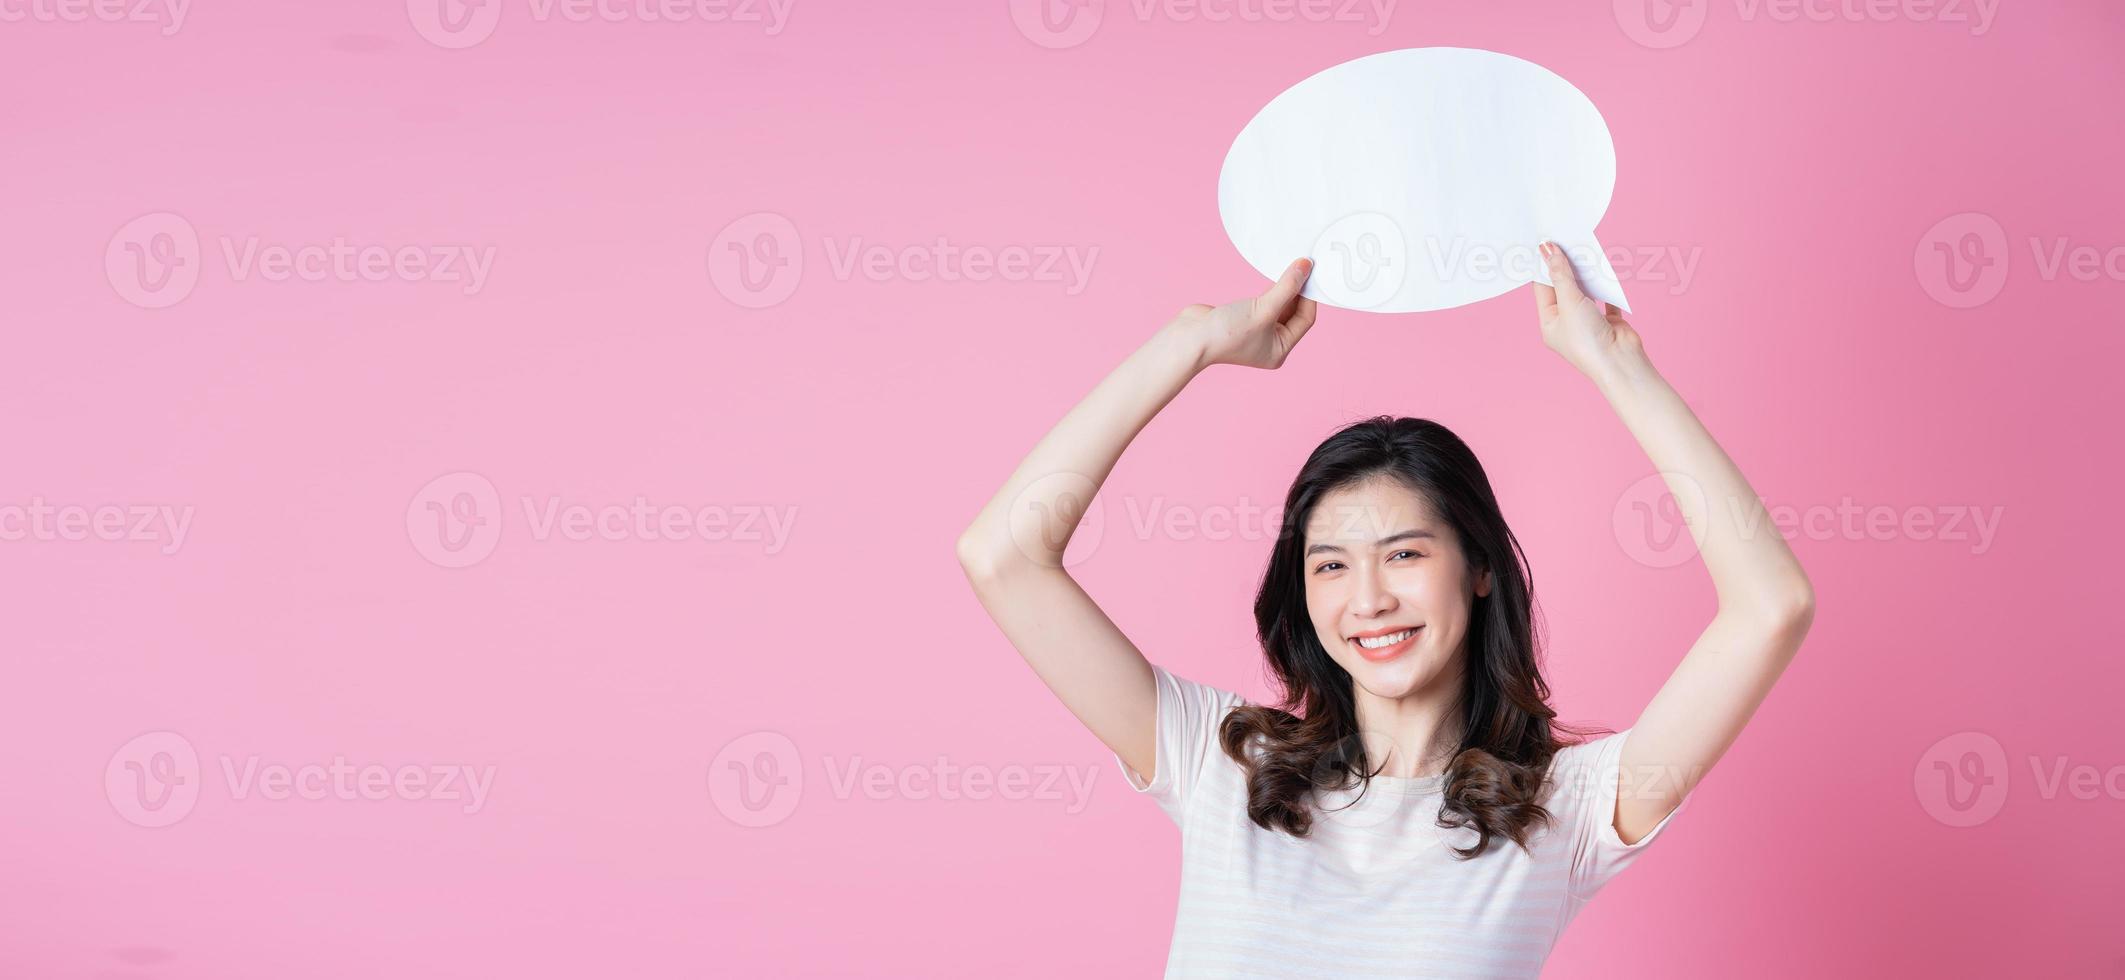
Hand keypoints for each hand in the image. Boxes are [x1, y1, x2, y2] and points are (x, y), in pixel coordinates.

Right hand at [1171, 258, 1319, 370]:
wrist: (1190, 337)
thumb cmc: (1226, 333)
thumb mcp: (1264, 309)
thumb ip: (1286, 287)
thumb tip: (1305, 266)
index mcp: (1280, 350)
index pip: (1305, 319)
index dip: (1309, 295)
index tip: (1309, 272)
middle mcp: (1270, 344)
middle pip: (1294, 313)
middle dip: (1297, 291)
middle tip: (1302, 266)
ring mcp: (1256, 332)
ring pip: (1279, 306)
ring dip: (1284, 289)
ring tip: (1289, 268)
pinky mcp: (1243, 320)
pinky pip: (1264, 303)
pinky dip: (1270, 291)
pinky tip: (1273, 278)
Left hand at [1533, 241, 1643, 376]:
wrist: (1621, 363)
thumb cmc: (1588, 340)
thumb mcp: (1569, 303)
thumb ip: (1561, 275)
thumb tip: (1548, 250)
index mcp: (1549, 323)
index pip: (1543, 289)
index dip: (1544, 266)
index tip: (1546, 243)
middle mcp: (1567, 323)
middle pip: (1564, 288)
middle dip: (1566, 267)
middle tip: (1566, 241)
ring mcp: (1588, 323)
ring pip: (1585, 292)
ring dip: (1586, 275)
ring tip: (1584, 251)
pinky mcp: (1608, 323)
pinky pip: (1606, 300)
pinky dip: (1606, 287)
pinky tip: (1604, 270)